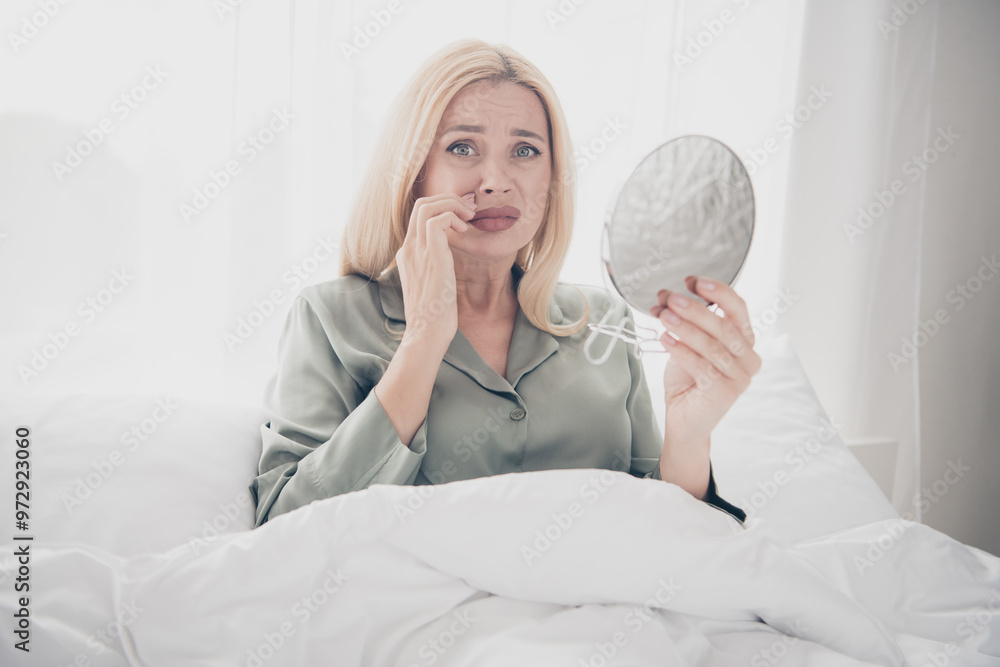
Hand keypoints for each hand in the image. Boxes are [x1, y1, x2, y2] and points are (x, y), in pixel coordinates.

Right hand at [395, 193, 475, 352]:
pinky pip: (436, 220)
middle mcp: (409, 249)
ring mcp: (417, 252)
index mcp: (407, 255)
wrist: (426, 334)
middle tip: (469, 211)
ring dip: (452, 204)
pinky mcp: (430, 257)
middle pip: (421, 205)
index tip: (462, 215)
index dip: (442, 207)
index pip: (418, 216)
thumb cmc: (434, 316)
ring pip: (427, 207)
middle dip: (448, 200)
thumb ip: (435, 267)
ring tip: (469, 216)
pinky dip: (452, 217)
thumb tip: (449, 260)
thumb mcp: (432, 285)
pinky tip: (465, 230)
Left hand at [649, 276, 761, 451]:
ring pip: (713, 346)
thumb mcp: (688, 343)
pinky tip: (666, 339)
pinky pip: (703, 367)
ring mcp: (740, 377)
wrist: (684, 417)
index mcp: (745, 340)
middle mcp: (748, 358)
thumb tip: (667, 297)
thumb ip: (685, 321)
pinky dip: (682, 351)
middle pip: (724, 326)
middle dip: (696, 310)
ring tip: (663, 317)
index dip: (718, 292)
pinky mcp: (725, 393)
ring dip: (686, 328)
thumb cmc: (689, 379)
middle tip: (671, 298)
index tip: (693, 281)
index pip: (738, 308)